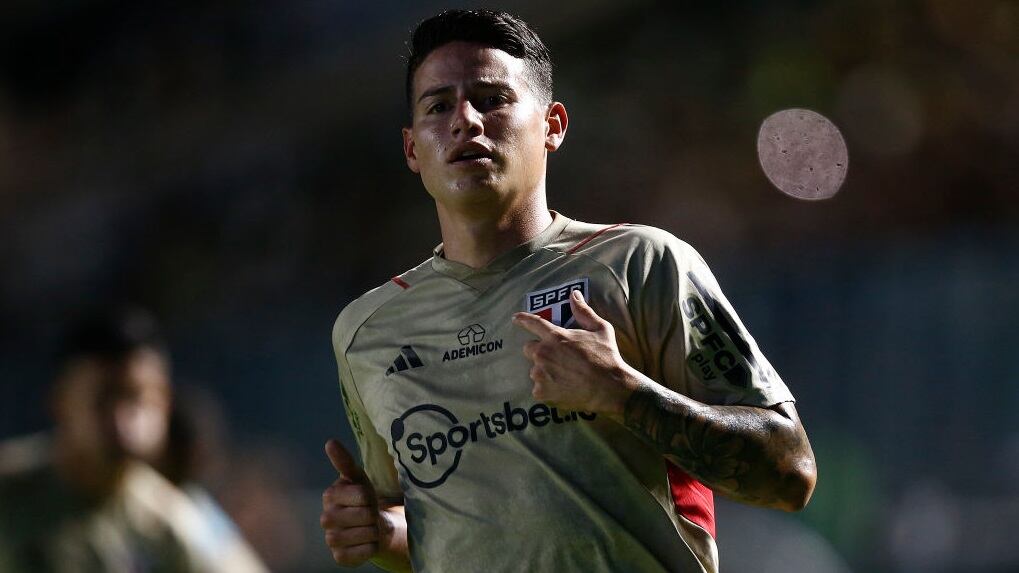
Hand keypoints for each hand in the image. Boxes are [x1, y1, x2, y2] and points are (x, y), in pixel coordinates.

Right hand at [320, 439, 381, 566]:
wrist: (371, 524)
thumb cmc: (364, 498)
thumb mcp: (358, 478)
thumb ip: (344, 461)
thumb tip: (330, 442)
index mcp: (329, 495)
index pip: (362, 495)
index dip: (371, 497)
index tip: (368, 498)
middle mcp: (326, 518)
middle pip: (364, 515)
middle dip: (373, 514)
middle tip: (371, 514)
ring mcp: (331, 539)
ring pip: (364, 534)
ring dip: (373, 531)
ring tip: (370, 527)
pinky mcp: (339, 557)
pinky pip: (362, 553)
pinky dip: (370, 547)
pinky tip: (368, 542)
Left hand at [512, 289, 641, 415]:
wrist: (610, 387)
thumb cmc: (606, 356)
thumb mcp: (600, 329)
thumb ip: (584, 311)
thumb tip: (574, 294)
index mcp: (555, 336)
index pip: (533, 323)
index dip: (523, 320)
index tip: (515, 319)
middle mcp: (543, 353)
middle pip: (529, 349)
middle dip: (540, 351)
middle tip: (557, 359)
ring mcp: (540, 374)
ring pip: (535, 370)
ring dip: (544, 371)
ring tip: (563, 376)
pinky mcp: (542, 392)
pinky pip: (539, 388)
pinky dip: (547, 389)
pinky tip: (562, 389)